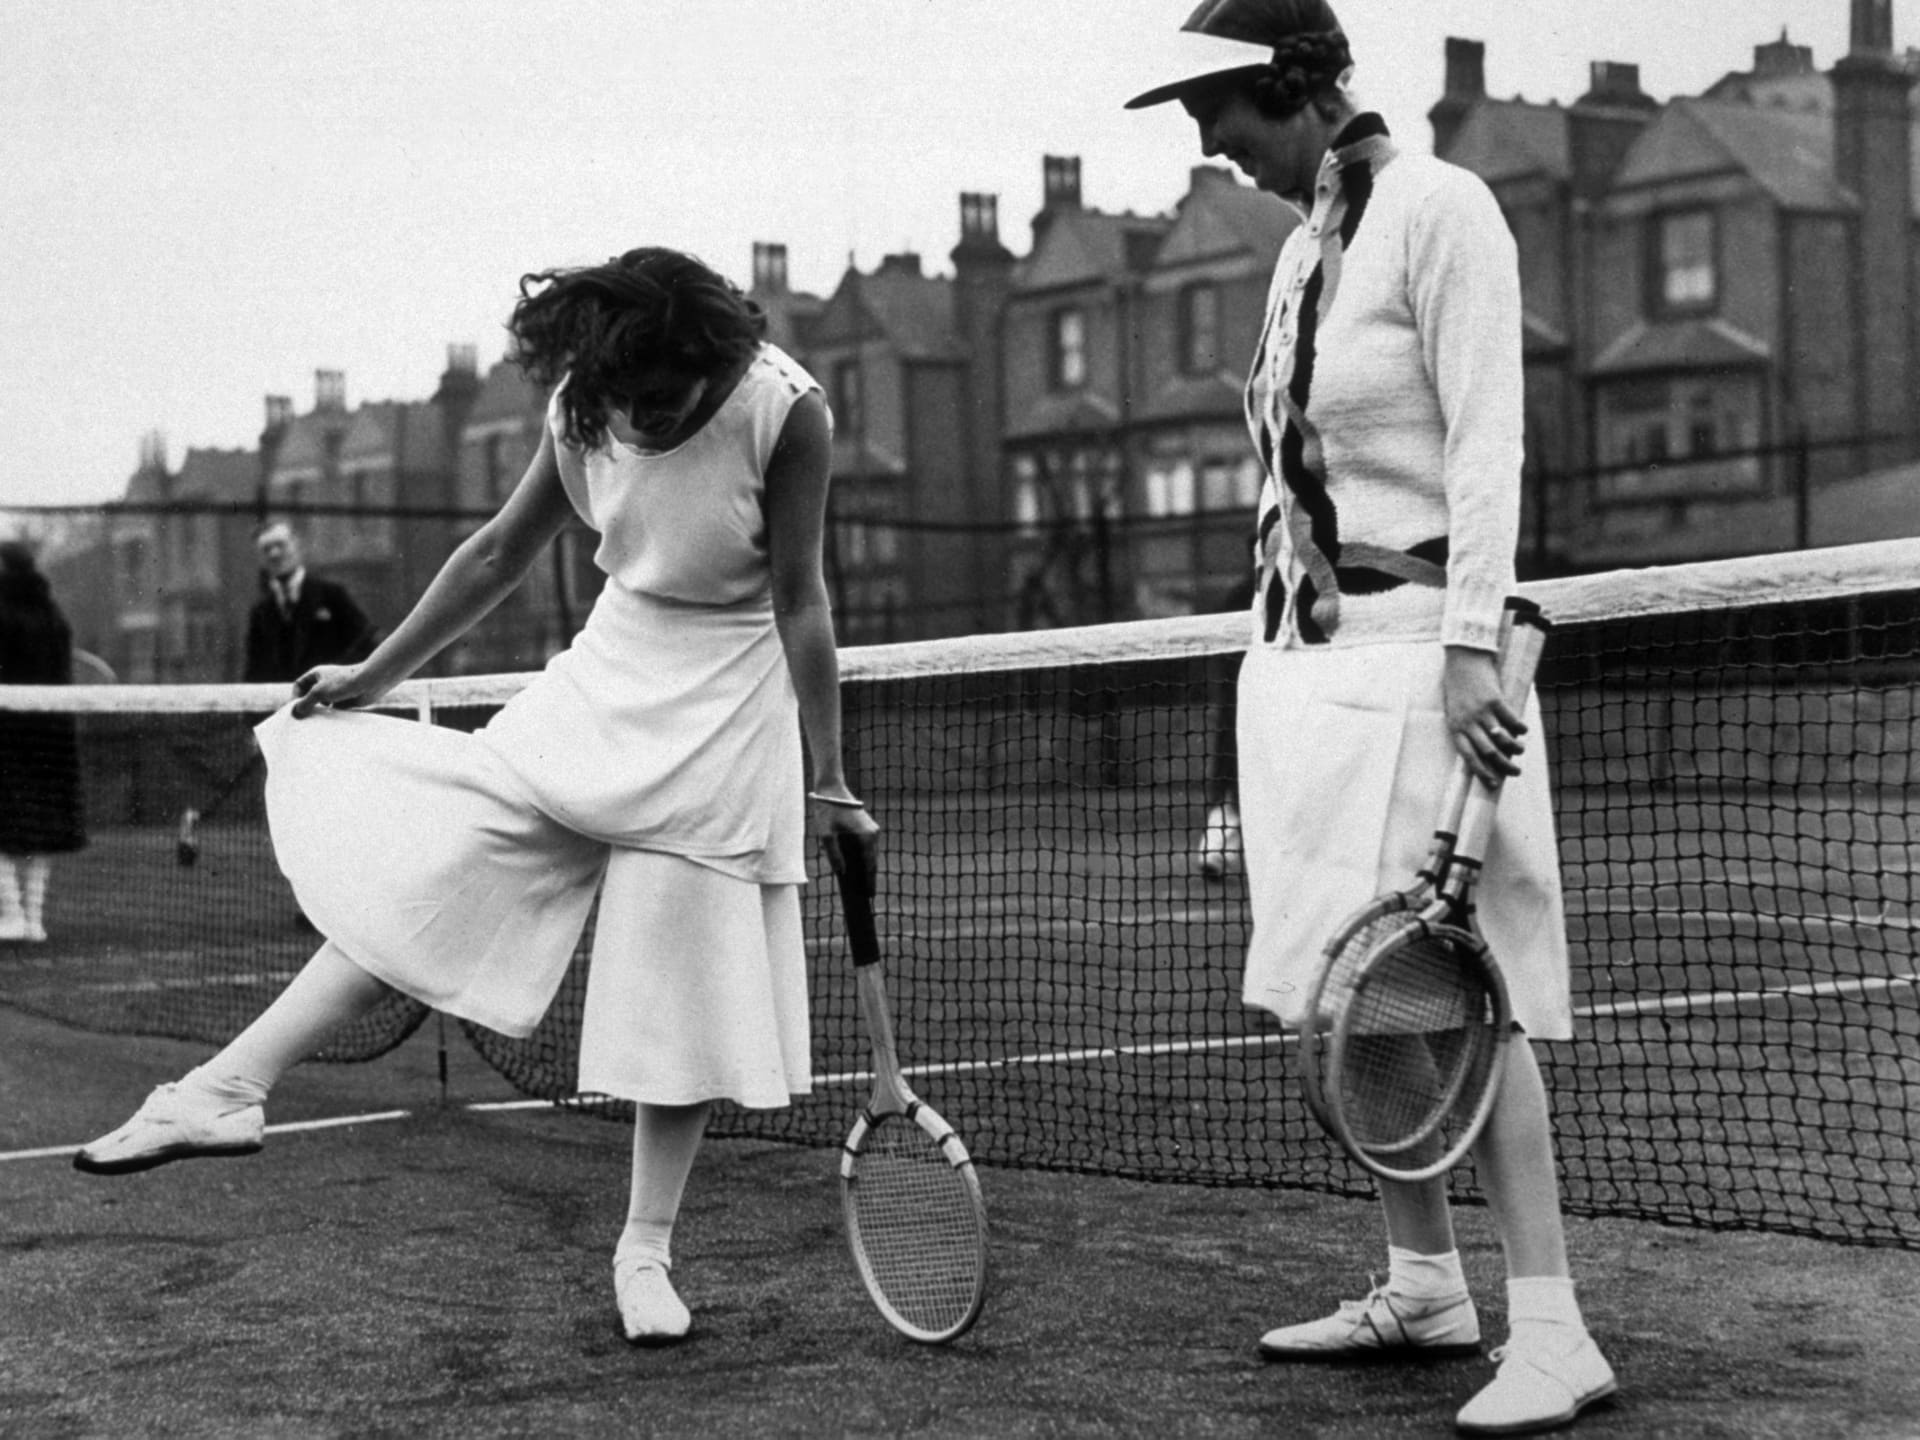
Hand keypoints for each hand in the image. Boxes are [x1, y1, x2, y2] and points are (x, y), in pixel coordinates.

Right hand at [290, 663, 386, 718]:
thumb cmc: (343, 682)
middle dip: (306, 707)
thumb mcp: (319, 692)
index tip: (294, 709)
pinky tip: (327, 725)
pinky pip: (333, 711)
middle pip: (310, 696)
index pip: (299, 685)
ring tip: (313, 723)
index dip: (295, 696)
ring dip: (318, 713)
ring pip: (322, 705)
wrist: (370, 683)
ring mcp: (336, 692)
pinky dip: (330, 717)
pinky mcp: (345, 701)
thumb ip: (305, 703)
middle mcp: (325, 682)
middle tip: (301, 720)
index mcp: (317, 674)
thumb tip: (295, 713)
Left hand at [812, 791, 881, 888]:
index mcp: (866, 836)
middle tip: (865, 898)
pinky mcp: (867, 828)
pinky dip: (863, 860)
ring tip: (862, 889)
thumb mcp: (826, 835)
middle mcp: (873, 833)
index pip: (870, 865)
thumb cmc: (827, 811)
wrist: (831, 790)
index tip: (869, 897)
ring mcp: (872, 830)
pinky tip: (856, 872)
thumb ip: (834, 856)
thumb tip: (841, 873)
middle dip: (868, 879)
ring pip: (870, 855)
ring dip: (866, 870)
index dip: (869, 882)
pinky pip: (867, 849)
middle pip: (872, 862)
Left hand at [1442, 645, 1525, 785]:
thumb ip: (1467, 729)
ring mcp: (1481, 711)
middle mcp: (1467, 722)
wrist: (1463, 660)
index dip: (1481, 771)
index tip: (1494, 784)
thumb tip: (1486, 749)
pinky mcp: (1494, 699)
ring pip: (1501, 738)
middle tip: (1516, 772)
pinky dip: (1519, 728)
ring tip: (1522, 751)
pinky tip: (1523, 731)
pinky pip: (1511, 719)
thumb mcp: (1455, 710)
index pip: (1468, 756)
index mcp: (1454, 727)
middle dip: (1503, 766)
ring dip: (1515, 748)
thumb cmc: (1459, 687)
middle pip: (1487, 752)